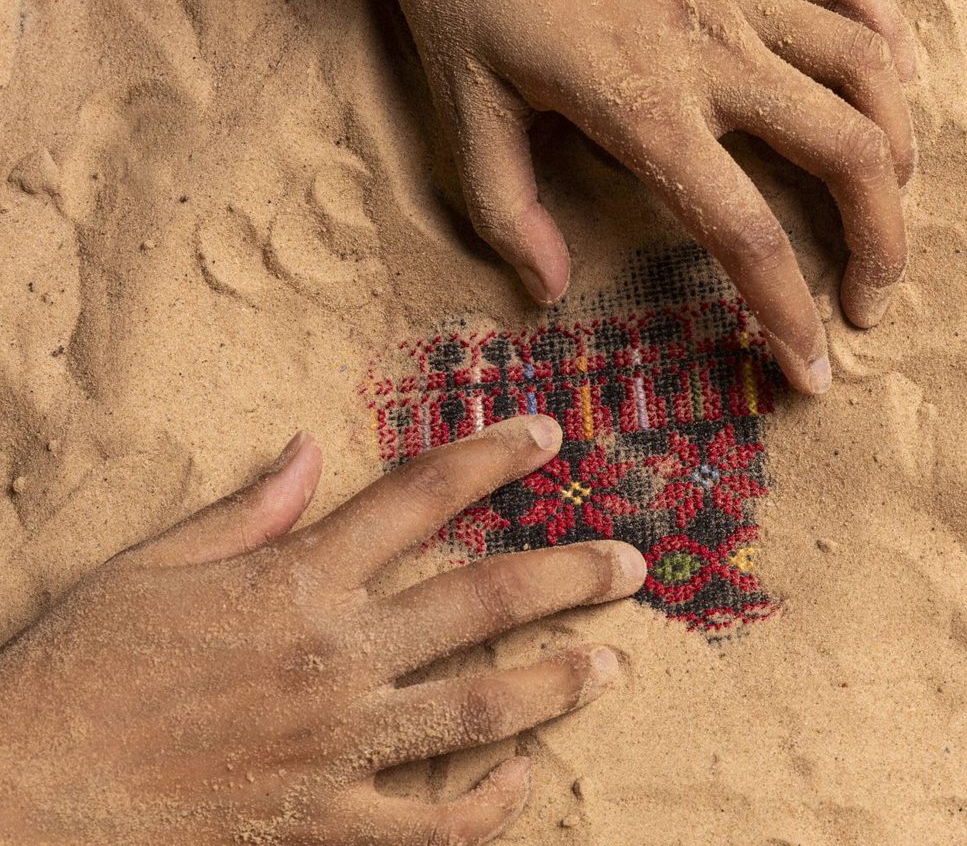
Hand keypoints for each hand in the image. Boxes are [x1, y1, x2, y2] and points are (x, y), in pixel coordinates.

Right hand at [0, 417, 644, 844]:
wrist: (24, 798)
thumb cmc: (85, 666)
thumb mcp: (156, 564)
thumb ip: (248, 508)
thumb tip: (312, 450)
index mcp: (295, 581)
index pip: (417, 497)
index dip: (489, 457)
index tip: (547, 434)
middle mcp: (333, 656)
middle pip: (476, 598)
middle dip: (565, 574)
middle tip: (631, 562)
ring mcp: (335, 746)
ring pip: (476, 709)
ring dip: (555, 683)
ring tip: (613, 663)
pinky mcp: (321, 826)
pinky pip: (429, 826)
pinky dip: (486, 806)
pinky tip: (524, 780)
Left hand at [345, 0, 916, 394]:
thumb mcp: (462, 106)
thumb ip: (507, 210)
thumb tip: (547, 291)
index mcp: (644, 104)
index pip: (742, 231)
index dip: (786, 314)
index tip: (811, 369)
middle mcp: (712, 47)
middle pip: (846, 153)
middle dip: (879, 243)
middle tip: (867, 300)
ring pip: (868, 71)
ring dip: (896, 151)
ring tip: (885, 207)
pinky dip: (885, 35)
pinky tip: (888, 79)